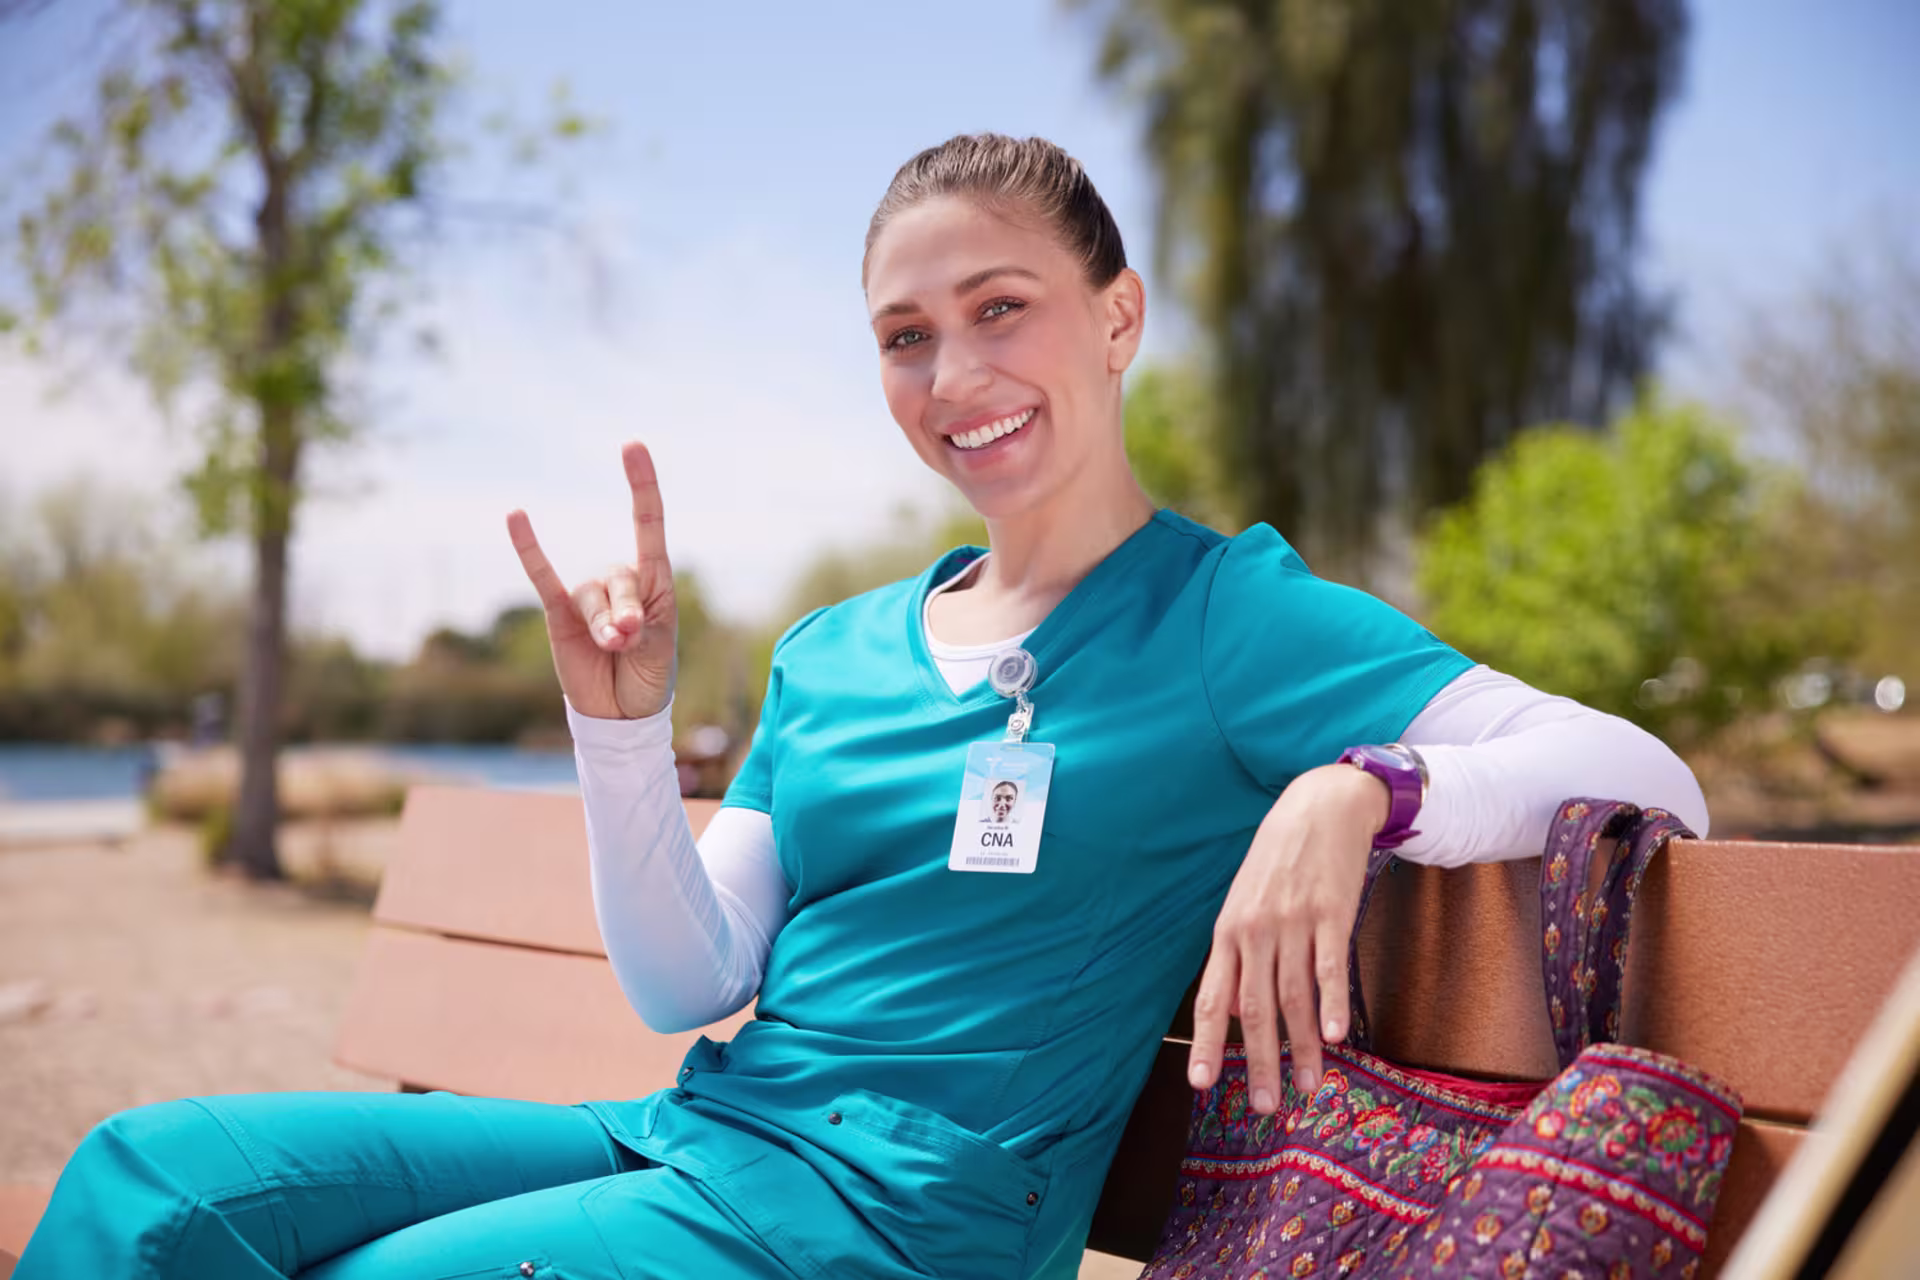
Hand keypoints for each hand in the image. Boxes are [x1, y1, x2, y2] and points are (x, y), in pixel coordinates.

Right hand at [506, 441, 678, 720]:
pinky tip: (516, 516)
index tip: (632, 446)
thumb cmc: (649, 676)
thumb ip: (638, 627)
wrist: (622, 713)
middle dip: (628, 613)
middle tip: (633, 643)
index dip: (642, 486)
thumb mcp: (658, 649)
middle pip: (619, 576)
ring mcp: (589, 596)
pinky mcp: (560, 613)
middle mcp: (619, 581)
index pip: (647, 525)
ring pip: (592, 595)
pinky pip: (543, 577)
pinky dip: (530, 549)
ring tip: (616, 651)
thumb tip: (613, 623)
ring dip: (604, 625)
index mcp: (654, 581)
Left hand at [1186, 764, 1389, 1110]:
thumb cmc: (1278, 860)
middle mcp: (1254, 931)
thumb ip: (1237, 956)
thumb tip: (1232, 1011)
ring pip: (1294, 998)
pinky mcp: (1331, 914)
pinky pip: (1329, 967)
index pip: (1212, 998)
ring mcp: (1293, 923)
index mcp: (1227, 932)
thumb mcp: (1243, 902)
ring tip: (1309, 1087)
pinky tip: (1336, 1037)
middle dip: (1259, 1063)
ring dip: (1302, 1049)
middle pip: (1254, 1009)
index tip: (1202, 1085)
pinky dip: (1332, 1005)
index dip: (1207, 1044)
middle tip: (1266, 1106)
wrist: (1319, 806)